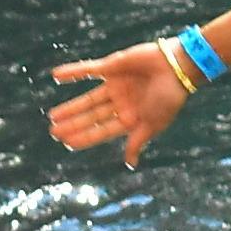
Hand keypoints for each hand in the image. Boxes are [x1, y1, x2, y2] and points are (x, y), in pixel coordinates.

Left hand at [50, 41, 189, 167]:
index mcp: (130, 118)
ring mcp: (115, 84)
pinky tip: (56, 76)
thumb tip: (130, 164)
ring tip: (52, 116)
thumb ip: (137, 142)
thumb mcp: (153, 124)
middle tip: (53, 132)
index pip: (102, 130)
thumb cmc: (169, 98)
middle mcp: (120, 103)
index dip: (84, 137)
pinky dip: (72, 72)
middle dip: (73, 124)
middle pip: (91, 116)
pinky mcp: (112, 66)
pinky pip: (88, 69)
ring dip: (70, 106)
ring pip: (87, 98)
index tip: (67, 143)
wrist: (178, 67)